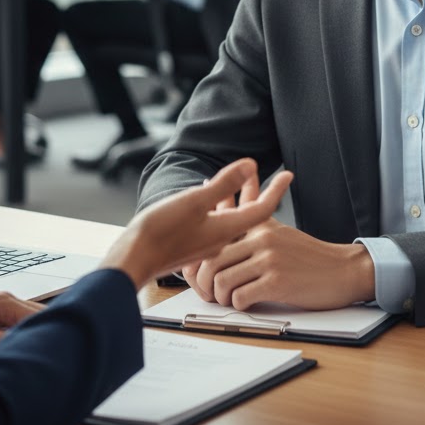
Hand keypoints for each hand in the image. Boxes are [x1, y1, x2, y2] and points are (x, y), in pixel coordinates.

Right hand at [102, 158, 292, 289]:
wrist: (134, 259)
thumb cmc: (162, 232)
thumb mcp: (195, 201)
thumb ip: (224, 184)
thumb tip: (251, 165)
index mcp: (226, 230)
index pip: (262, 210)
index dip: (277, 190)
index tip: (289, 175)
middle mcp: (221, 239)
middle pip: (249, 214)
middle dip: (259, 192)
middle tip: (271, 177)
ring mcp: (206, 243)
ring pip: (231, 217)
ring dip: (238, 197)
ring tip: (241, 180)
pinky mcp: (191, 243)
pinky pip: (214, 222)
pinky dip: (218, 205)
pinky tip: (207, 196)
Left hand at [183, 221, 374, 310]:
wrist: (342, 270)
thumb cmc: (306, 255)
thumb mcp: (278, 229)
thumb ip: (252, 218)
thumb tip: (223, 200)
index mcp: (258, 224)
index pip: (215, 237)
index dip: (202, 260)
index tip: (201, 273)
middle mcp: (261, 238)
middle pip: (212, 260)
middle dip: (206, 282)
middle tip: (212, 293)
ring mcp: (269, 259)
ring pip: (223, 280)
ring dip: (221, 296)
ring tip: (229, 299)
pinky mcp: (278, 282)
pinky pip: (241, 296)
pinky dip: (239, 305)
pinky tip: (248, 303)